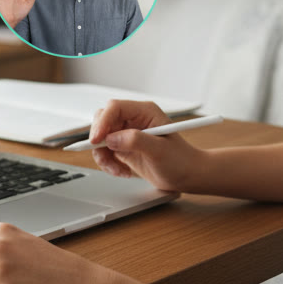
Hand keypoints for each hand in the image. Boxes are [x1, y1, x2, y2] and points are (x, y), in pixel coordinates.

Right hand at [88, 100, 205, 193]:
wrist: (186, 175)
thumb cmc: (180, 160)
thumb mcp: (159, 150)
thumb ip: (135, 141)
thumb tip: (111, 138)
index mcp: (145, 112)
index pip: (115, 108)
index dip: (103, 122)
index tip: (96, 140)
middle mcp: (134, 119)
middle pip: (103, 120)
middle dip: (100, 140)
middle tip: (105, 158)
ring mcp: (127, 133)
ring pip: (101, 137)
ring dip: (103, 155)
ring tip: (118, 170)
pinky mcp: (123, 147)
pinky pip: (105, 151)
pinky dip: (108, 163)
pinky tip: (122, 171)